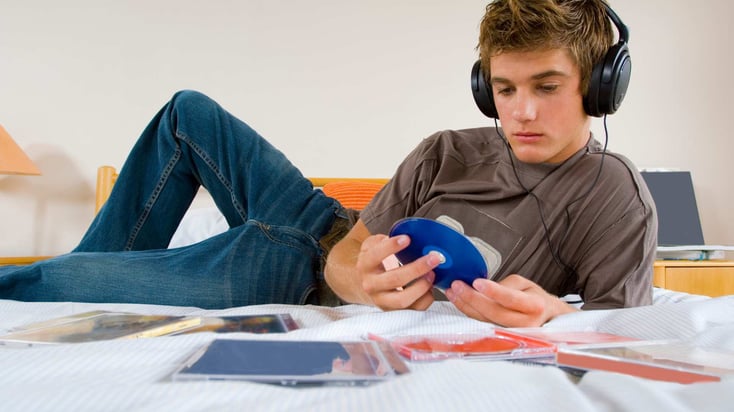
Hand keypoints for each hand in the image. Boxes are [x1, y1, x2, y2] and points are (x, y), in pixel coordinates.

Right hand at [356, 233, 438, 310]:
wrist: (366, 284)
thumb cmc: (375, 262)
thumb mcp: (372, 247)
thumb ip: (382, 240)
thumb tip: (404, 235)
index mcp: (365, 266)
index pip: (375, 256)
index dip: (391, 247)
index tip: (407, 239)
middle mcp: (371, 286)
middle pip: (394, 279)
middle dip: (417, 268)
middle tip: (433, 258)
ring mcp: (382, 301)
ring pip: (403, 299)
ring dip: (422, 286)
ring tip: (432, 273)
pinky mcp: (395, 312)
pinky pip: (414, 310)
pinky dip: (426, 298)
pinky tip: (430, 287)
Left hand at [444, 274, 576, 326]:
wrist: (547, 319)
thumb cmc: (535, 299)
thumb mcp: (526, 285)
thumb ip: (506, 285)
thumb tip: (484, 289)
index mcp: (534, 306)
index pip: (512, 299)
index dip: (494, 291)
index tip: (477, 282)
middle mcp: (525, 323)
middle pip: (495, 312)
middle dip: (473, 298)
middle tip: (457, 285)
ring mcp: (514, 334)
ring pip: (486, 320)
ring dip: (466, 305)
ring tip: (453, 291)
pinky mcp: (503, 338)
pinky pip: (483, 325)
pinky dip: (469, 312)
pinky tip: (459, 301)